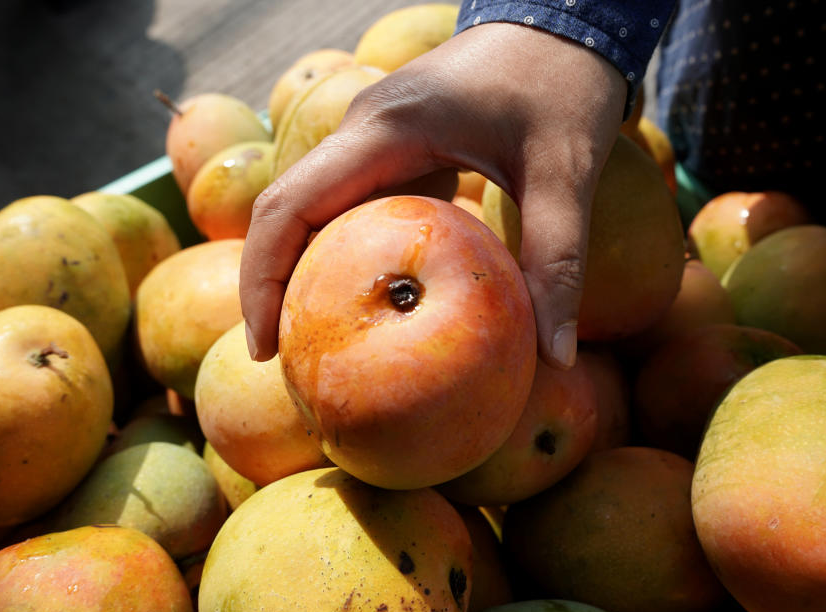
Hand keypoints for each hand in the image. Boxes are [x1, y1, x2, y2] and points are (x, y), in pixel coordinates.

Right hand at [239, 22, 626, 368]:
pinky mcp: (399, 151)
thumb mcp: (565, 170)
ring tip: (318, 346)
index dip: (260, 279)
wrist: (566, 19)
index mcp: (382, 130)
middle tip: (286, 362)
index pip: (287, 206)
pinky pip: (357, 210)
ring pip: (318, 215)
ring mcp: (377, 141)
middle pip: (287, 215)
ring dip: (307, 275)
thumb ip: (559, 259)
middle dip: (273, 288)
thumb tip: (555, 358)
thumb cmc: (562, 81)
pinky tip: (375, 305)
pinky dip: (352, 259)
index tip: (264, 346)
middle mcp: (363, 133)